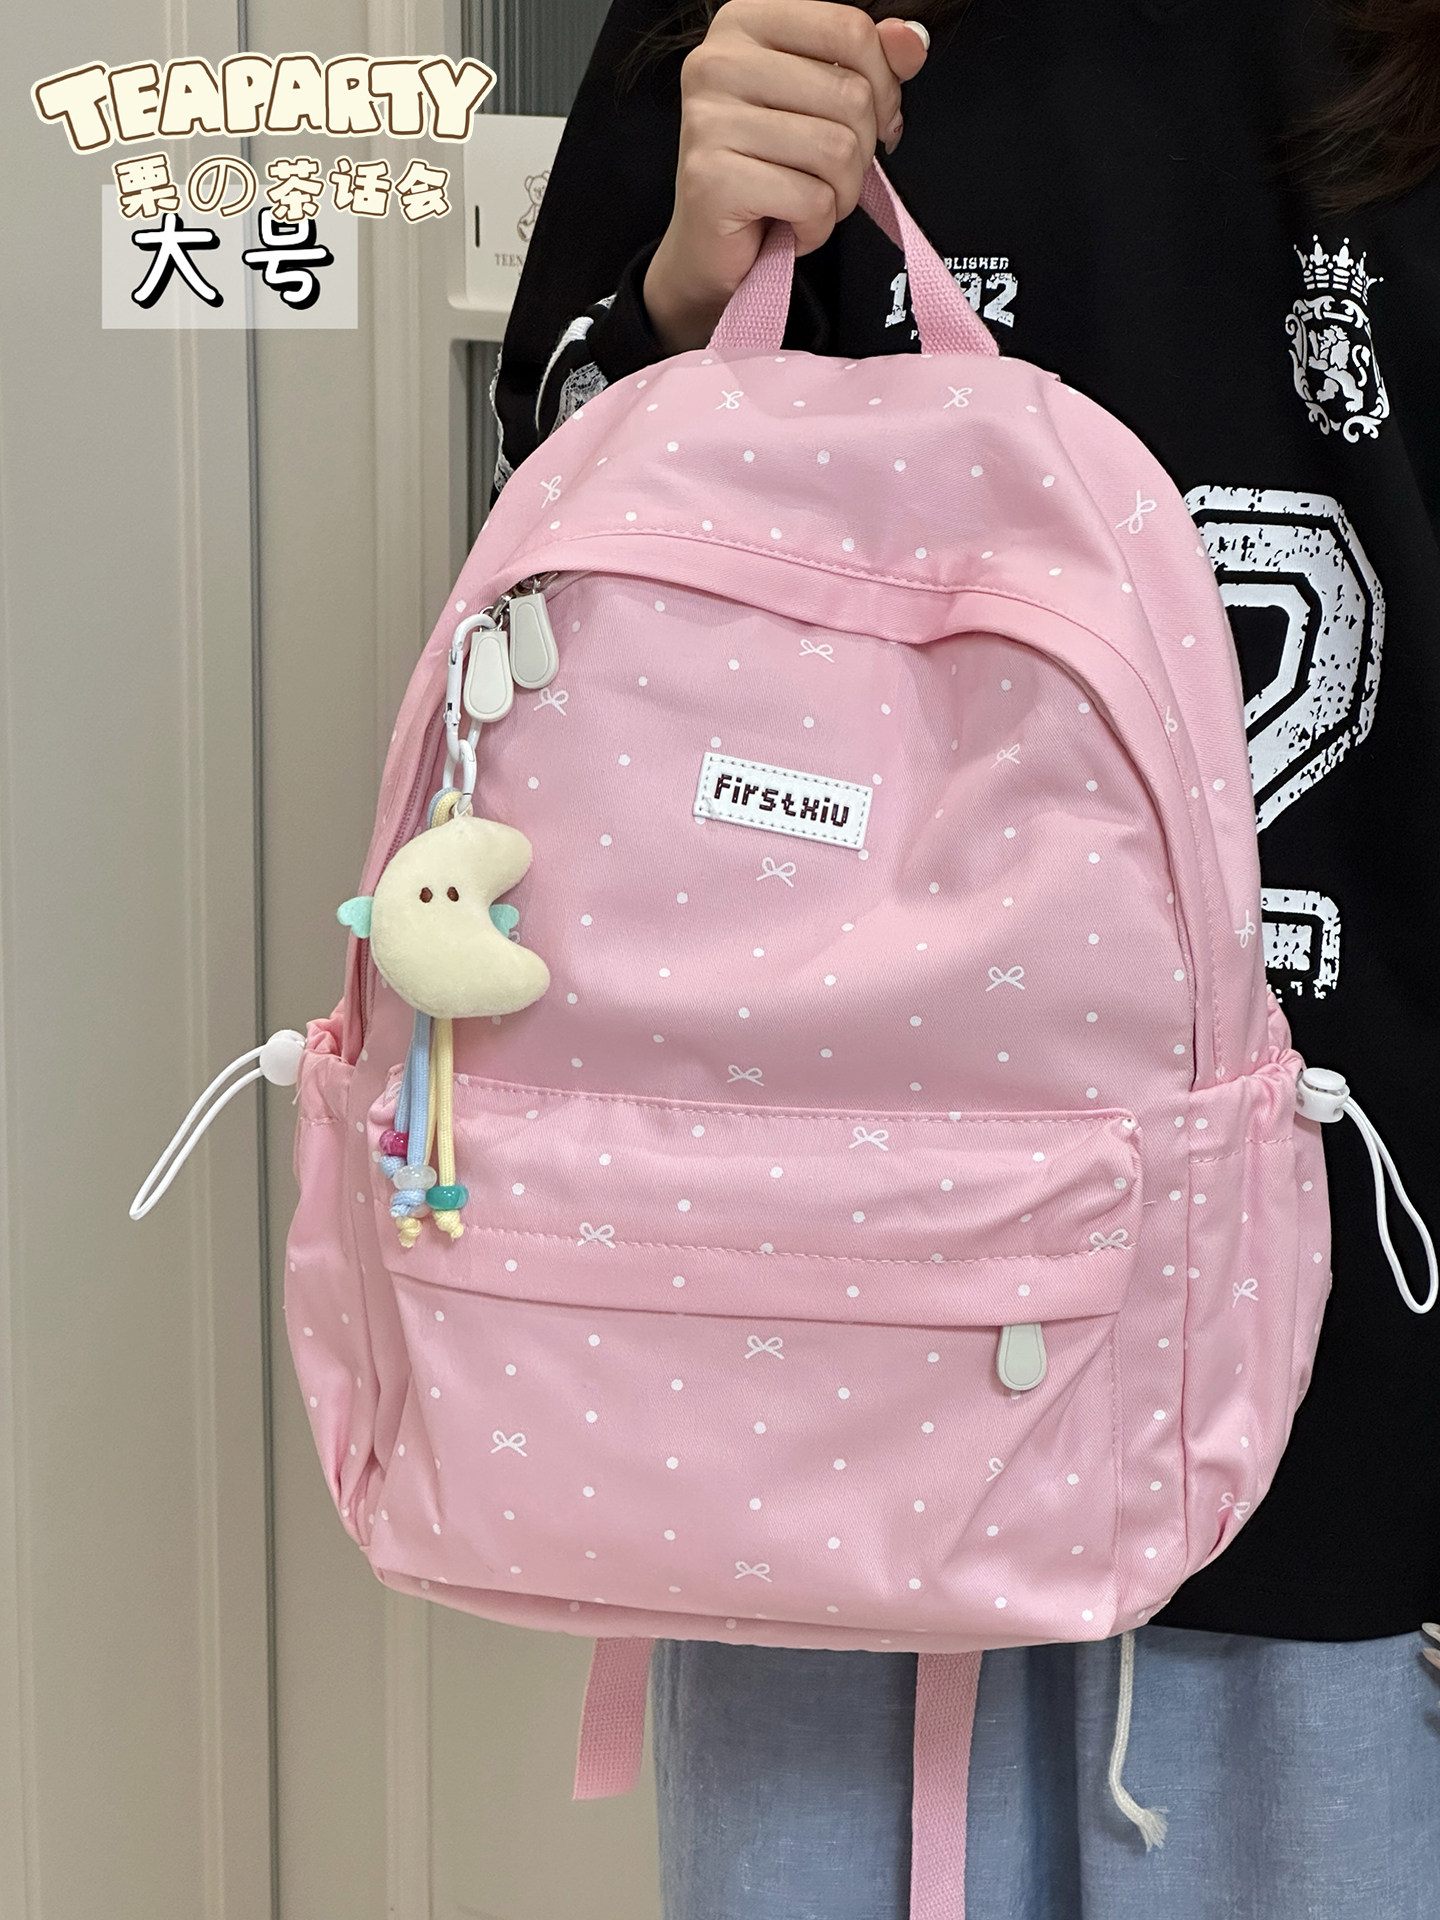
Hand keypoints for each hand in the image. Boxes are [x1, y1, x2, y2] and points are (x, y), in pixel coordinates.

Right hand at [643, 1, 929, 351]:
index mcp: (744, 23)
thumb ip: (868, 63)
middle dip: (861, 151)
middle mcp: (717, 62)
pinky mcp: (712, 180)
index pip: (847, 30)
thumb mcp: (821, 104)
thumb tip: (913, 39)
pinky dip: (817, 227)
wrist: (711, 248)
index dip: (883, 84)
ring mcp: (709, 120)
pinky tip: (792, 227)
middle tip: (832, 175)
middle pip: (849, 94)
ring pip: (837, 149)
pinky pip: (811, 200)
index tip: (875, 122)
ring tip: (812, 202)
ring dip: (842, 194)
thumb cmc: (767, 169)